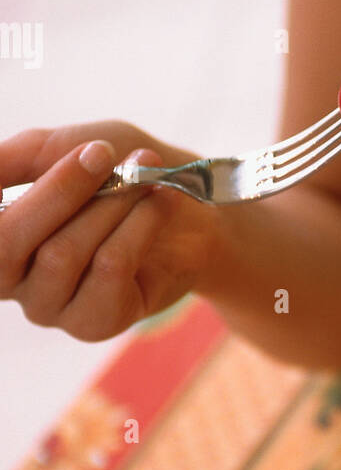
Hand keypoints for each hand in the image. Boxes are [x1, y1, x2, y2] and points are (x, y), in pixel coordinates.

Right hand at [0, 122, 220, 341]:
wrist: (193, 210)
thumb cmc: (119, 172)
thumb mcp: (63, 147)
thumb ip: (18, 157)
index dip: (23, 196)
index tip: (74, 154)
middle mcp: (9, 277)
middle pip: (7, 243)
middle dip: (60, 190)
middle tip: (104, 154)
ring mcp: (47, 305)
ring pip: (62, 253)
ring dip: (111, 204)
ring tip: (145, 177)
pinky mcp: (93, 322)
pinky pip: (108, 268)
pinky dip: (138, 226)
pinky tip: (161, 202)